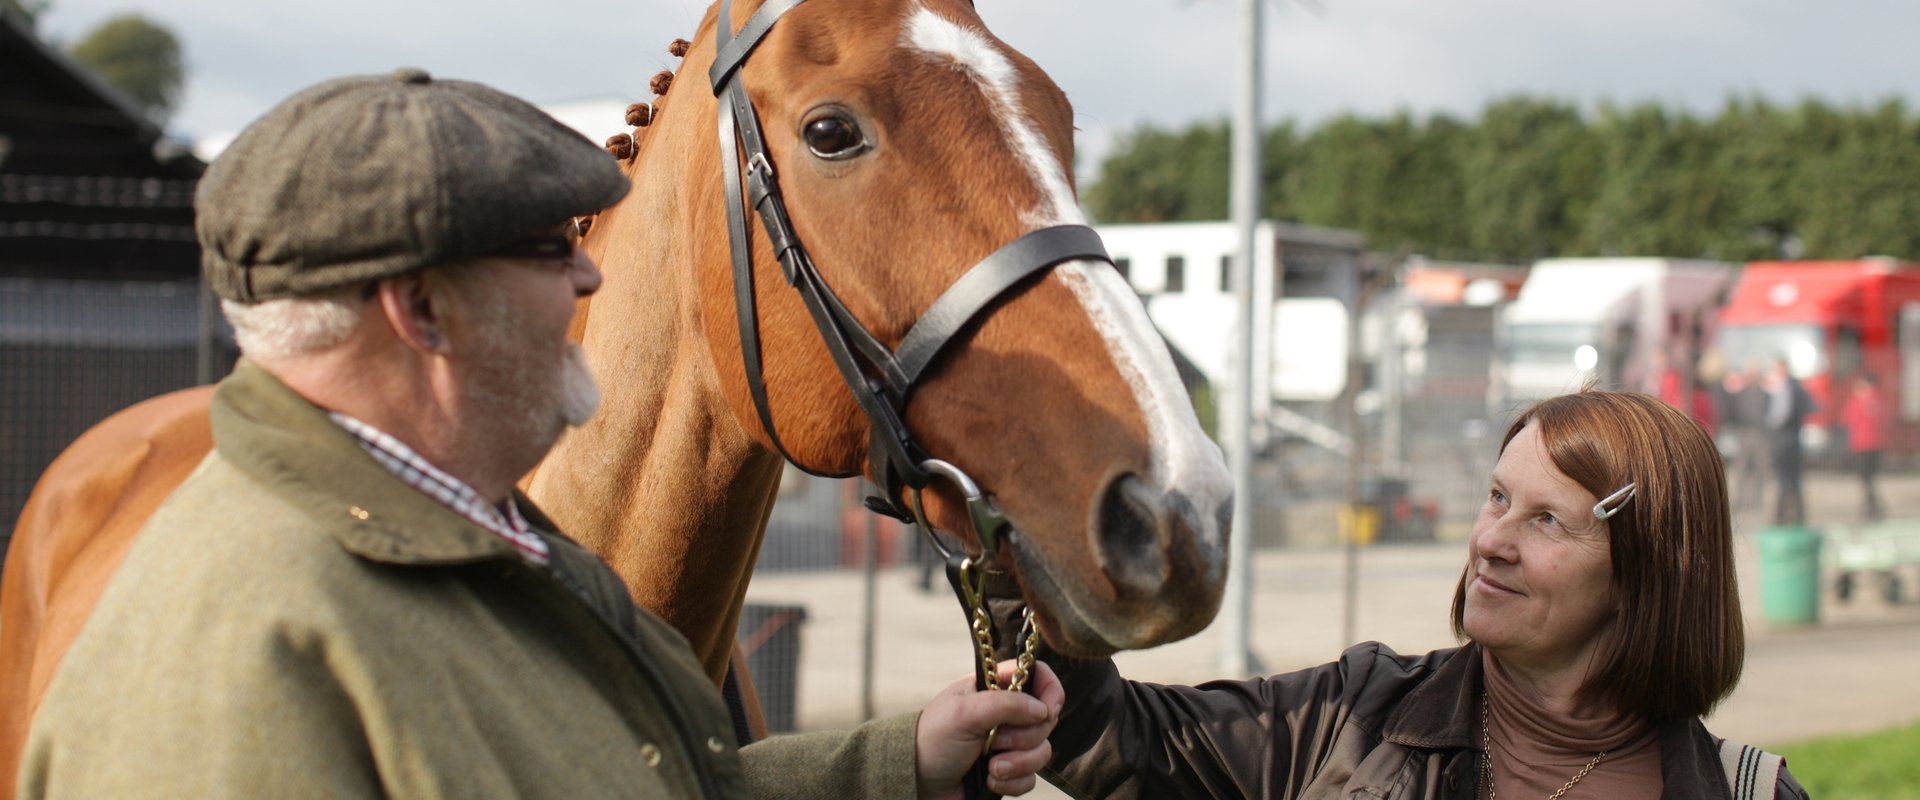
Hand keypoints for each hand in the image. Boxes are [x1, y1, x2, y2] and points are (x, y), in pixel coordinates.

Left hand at [915, 660, 1063, 799]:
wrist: (917, 781)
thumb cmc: (933, 740)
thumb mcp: (964, 713)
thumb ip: (1005, 704)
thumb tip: (1043, 710)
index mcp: (994, 688)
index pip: (1036, 674)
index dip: (1050, 690)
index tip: (1047, 711)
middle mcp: (1006, 714)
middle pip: (1045, 719)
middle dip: (1024, 737)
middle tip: (995, 742)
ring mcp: (1009, 744)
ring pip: (1042, 751)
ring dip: (1017, 764)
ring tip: (991, 767)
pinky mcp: (1009, 772)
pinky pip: (1031, 778)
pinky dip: (1012, 782)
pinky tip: (989, 780)